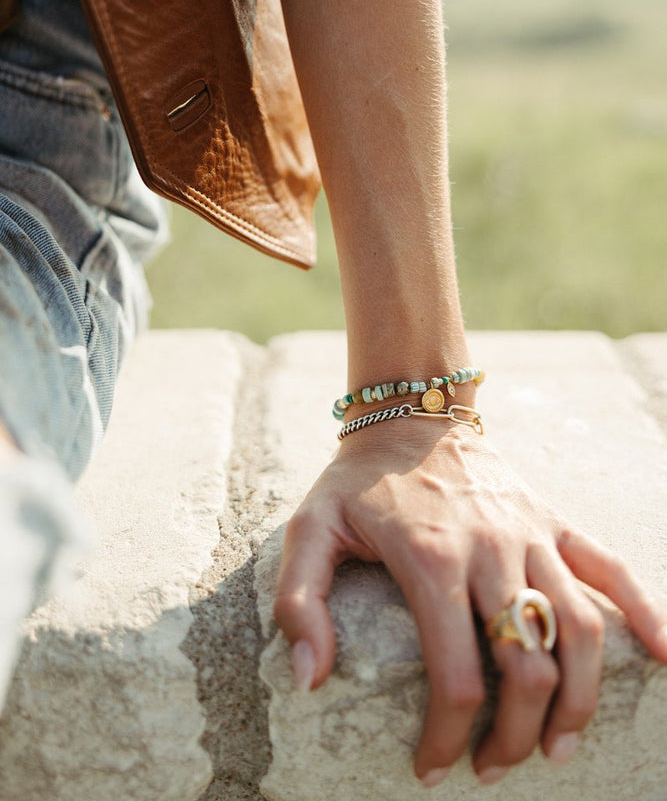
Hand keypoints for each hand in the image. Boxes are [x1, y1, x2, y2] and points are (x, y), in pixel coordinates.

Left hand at [273, 421, 666, 786]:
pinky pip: (611, 567)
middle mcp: (490, 549)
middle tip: (492, 768)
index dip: (448, 738)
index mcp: (430, 560)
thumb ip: (300, 602)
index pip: (457, 675)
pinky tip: (664, 655)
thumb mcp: (309, 530)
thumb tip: (309, 681)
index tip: (433, 769)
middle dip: (516, 736)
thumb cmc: (358, 483)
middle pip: (528, 665)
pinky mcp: (553, 521)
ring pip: (579, 630)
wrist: (411, 415)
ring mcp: (529, 534)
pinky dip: (645, 611)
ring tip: (561, 748)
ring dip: (579, 701)